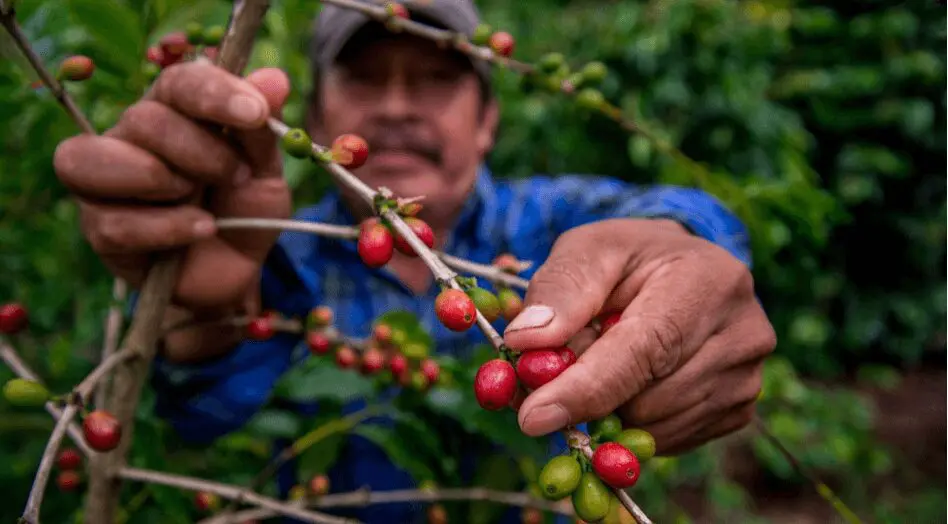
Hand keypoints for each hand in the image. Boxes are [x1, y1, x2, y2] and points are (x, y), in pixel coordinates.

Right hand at [52, 60, 292, 310]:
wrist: (237, 269)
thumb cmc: (245, 209)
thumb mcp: (266, 170)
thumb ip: (263, 129)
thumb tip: (275, 79)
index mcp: (172, 110)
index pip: (177, 82)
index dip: (215, 93)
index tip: (255, 114)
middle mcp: (129, 137)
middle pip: (143, 120)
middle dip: (201, 151)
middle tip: (237, 176)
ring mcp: (104, 182)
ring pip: (93, 159)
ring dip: (161, 180)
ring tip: (203, 202)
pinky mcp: (99, 229)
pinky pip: (113, 222)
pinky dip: (167, 228)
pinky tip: (202, 230)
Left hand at [503, 218, 776, 454]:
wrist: (683, 269)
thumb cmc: (630, 258)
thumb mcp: (588, 250)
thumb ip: (558, 290)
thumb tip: (526, 341)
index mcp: (708, 281)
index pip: (645, 350)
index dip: (586, 388)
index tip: (532, 416)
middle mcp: (743, 333)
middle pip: (645, 399)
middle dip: (585, 394)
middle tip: (551, 369)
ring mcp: (747, 377)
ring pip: (652, 427)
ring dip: (607, 408)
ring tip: (600, 361)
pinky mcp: (739, 410)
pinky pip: (667, 440)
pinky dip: (632, 421)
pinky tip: (629, 382)